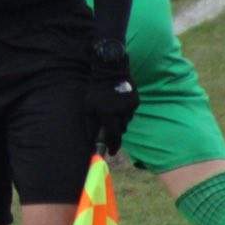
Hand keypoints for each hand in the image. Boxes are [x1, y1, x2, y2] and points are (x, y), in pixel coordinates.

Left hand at [85, 41, 138, 155]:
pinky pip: (129, 113)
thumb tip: (90, 141)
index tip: (111, 153)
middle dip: (115, 134)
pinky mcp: (136, 102)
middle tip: (110, 137)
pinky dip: (124, 113)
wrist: (110, 71)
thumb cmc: (95, 90)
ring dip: (119, 122)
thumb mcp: (88, 107)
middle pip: (121, 130)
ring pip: (126, 122)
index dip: (113, 145)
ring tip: (112, 114)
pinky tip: (118, 106)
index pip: (113, 135)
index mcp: (107, 114)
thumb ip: (90, 125)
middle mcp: (121, 112)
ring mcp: (130, 107)